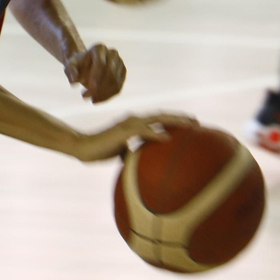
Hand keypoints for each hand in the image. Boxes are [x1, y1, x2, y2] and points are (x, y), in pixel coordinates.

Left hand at [64, 43, 125, 102]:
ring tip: (91, 99)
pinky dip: (107, 96)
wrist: (85, 65)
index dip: (95, 77)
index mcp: (99, 48)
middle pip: (110, 73)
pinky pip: (118, 87)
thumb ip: (71, 72)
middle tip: (85, 96)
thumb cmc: (78, 65)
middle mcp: (112, 53)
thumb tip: (73, 81)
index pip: (101, 63)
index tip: (87, 89)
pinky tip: (97, 100)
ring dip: (103, 94)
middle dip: (98, 88)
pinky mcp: (122, 73)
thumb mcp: (70, 67)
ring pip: (115, 82)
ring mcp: (120, 63)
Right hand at [70, 112, 197, 162]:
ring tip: (189, 125)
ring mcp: (129, 124)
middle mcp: (134, 120)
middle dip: (180, 118)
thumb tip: (142, 163)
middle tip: (197, 122)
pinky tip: (167, 138)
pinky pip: (142, 132)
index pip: (158, 119)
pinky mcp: (123, 131)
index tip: (189, 125)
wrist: (83, 148)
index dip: (173, 121)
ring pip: (156, 119)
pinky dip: (155, 134)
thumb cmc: (100, 150)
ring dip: (173, 121)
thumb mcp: (121, 152)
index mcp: (134, 124)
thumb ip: (133, 153)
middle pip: (161, 116)